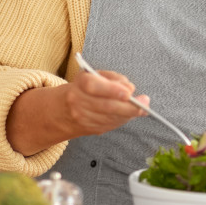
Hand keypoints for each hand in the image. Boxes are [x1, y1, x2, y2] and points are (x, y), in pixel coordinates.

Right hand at [6, 68, 146, 155]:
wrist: (61, 110)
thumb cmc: (84, 88)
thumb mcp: (96, 75)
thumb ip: (113, 78)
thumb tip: (130, 88)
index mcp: (80, 84)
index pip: (94, 86)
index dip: (112, 90)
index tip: (128, 93)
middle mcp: (78, 102)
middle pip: (105, 106)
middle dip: (128, 106)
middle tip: (144, 103)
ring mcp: (83, 118)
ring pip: (110, 118)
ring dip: (128, 114)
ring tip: (141, 108)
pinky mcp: (90, 129)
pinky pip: (110, 125)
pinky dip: (122, 119)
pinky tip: (129, 114)